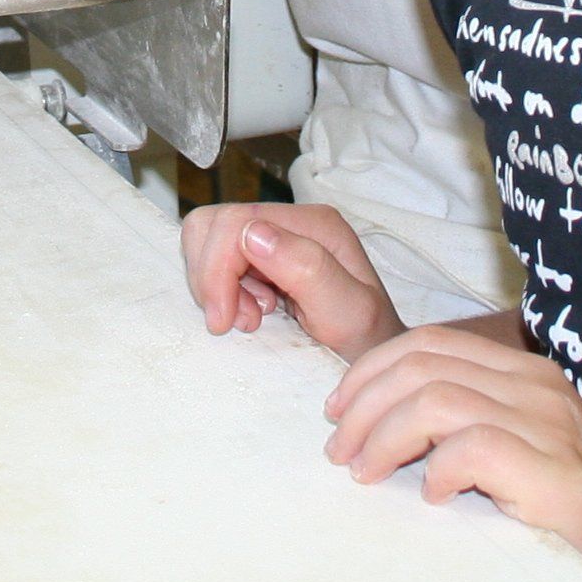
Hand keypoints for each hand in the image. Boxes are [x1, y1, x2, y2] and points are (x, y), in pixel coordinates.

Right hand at [179, 202, 407, 360]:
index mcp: (315, 224)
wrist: (373, 360)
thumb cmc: (368, 341)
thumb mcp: (350, 314)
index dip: (217, 270)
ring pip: (208, 239)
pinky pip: (216, 259)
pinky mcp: (261, 256)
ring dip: (216, 284)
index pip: (237, 221)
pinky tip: (252, 311)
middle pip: (215, 224)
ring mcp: (275, 237)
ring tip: (251, 316)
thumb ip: (308, 269)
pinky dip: (221, 289)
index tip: (225, 320)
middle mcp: (292, 221)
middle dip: (213, 277)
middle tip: (240, 319)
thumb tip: (254, 234)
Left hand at [325, 324, 581, 581]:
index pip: (429, 342)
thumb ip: (455, 425)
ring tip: (368, 474)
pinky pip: (474, 447)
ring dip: (386, 437)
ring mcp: (552, 427)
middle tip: (341, 453)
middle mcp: (538, 387)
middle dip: (364, 405)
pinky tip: (434, 498)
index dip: (370, 370)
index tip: (338, 412)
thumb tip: (364, 421)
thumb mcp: (505, 452)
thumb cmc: (558, 517)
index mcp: (522, 373)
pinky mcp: (559, 474)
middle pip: (422, 363)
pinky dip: (439, 470)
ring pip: (437, 399)